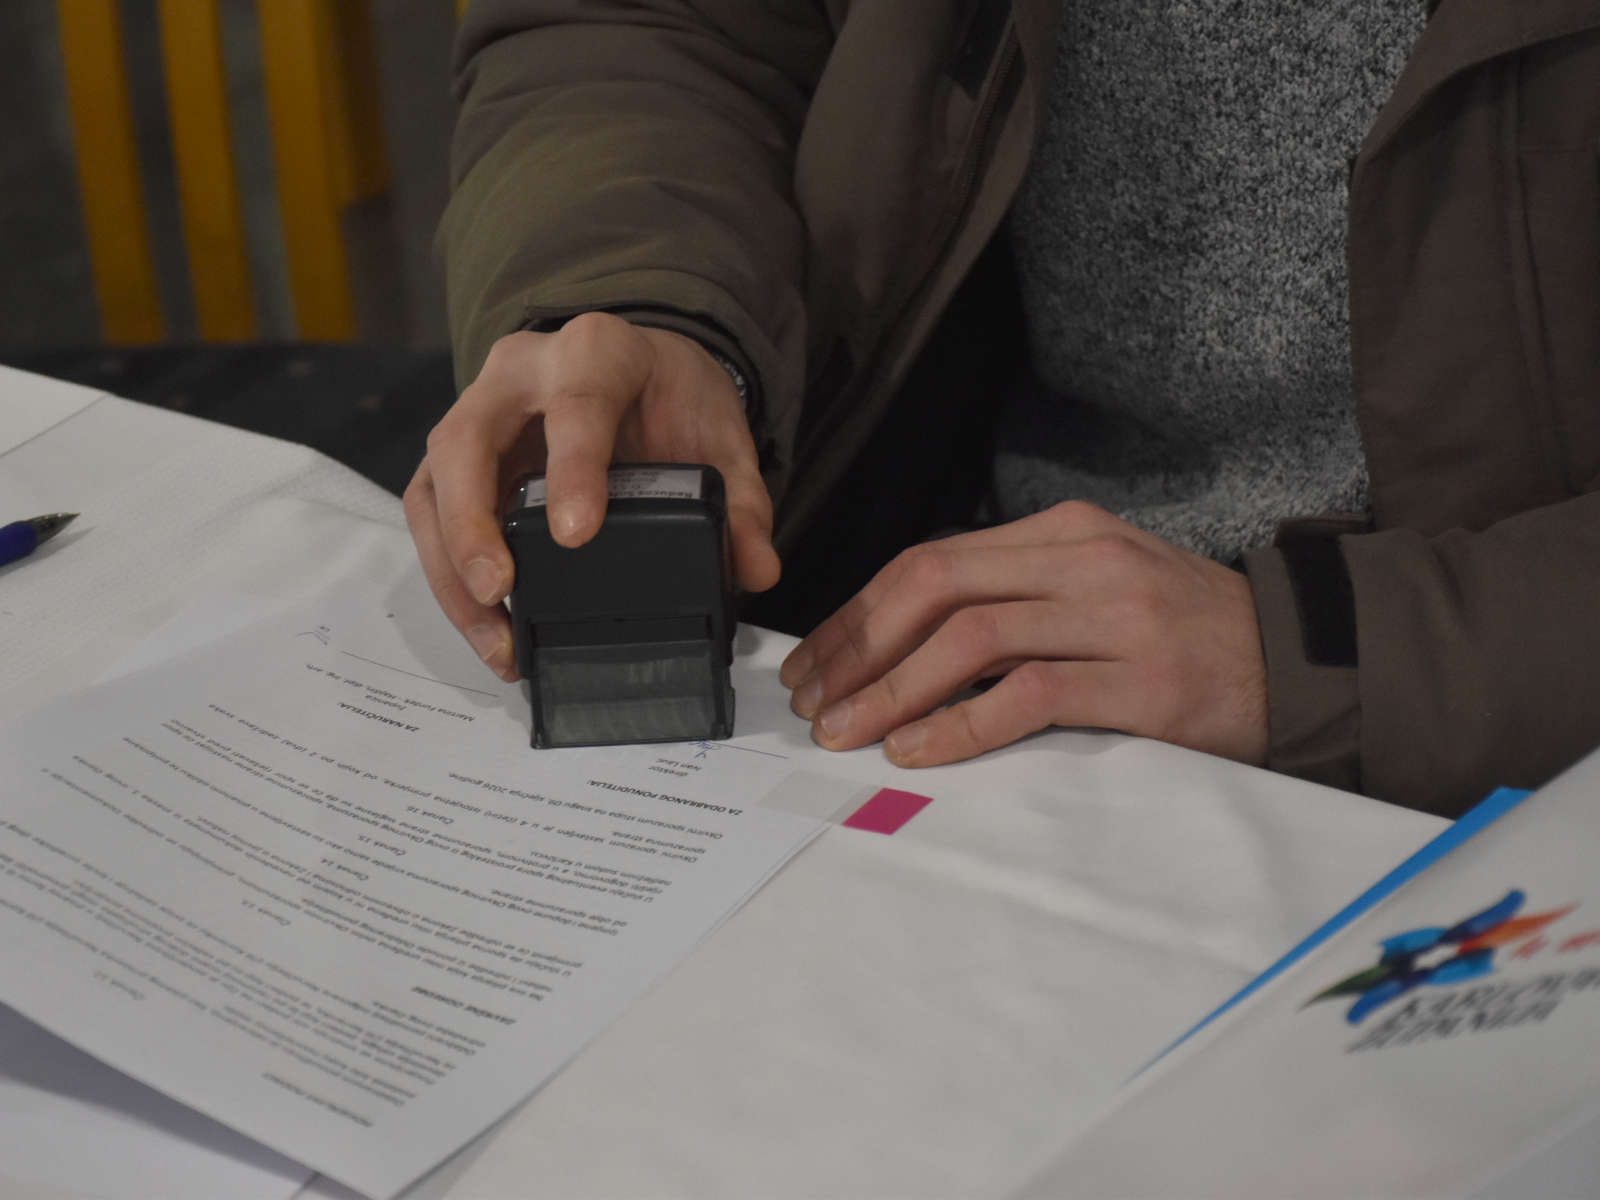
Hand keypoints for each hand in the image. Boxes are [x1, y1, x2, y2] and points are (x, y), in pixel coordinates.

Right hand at [405, 313, 779, 678]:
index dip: (572, 469)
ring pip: (434, 482)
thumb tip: (756, 570)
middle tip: (500, 592)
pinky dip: (449, 575)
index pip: (576, 402)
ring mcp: (478, 410)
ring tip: (494, 637)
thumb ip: (741, 502)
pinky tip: (487, 627)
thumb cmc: (673, 399)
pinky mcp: (457, 456)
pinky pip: (431, 511)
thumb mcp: (721, 438)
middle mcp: (521, 371)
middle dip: (473, 523)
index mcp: (597, 353)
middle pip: (467, 439)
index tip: (576, 536)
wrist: (644, 371)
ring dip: (452, 567)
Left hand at [779, 501, 1267, 766]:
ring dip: (892, 690)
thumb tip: (902, 644)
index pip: (931, 561)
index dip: (859, 614)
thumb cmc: (1182, 634)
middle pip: (934, 587)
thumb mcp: (1097, 589)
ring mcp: (1115, 618)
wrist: (1300, 662)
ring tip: (847, 734)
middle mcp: (1083, 561)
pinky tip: (918, 751)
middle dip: (857, 647)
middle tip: (813, 702)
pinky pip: (1028, 696)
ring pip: (970, 638)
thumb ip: (1015, 599)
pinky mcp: (1143, 682)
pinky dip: (960, 726)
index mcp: (1062, 533)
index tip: (815, 663)